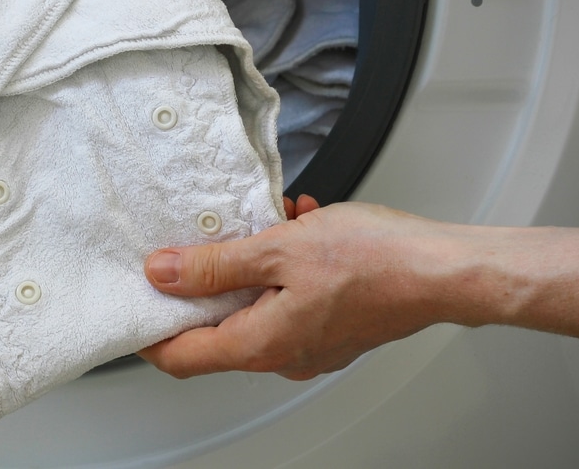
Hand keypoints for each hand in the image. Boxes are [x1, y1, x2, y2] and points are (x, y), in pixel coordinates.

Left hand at [139, 196, 448, 379]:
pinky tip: (300, 226)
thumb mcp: (278, 248)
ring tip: (270, 220)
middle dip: (208, 280)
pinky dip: (285, 263)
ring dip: (253, 261)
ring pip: (257, 304)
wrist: (445, 269)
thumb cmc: (375, 261)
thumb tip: (162, 274)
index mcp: (262, 344)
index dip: (149, 333)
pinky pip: (290, 297)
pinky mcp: (333, 326)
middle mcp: (284, 354)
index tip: (132, 306)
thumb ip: (214, 265)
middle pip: (217, 328)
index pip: (181, 356)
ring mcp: (311, 343)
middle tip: (205, 241)